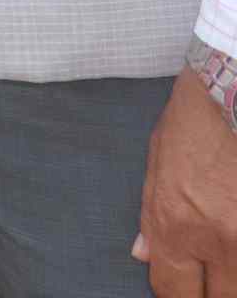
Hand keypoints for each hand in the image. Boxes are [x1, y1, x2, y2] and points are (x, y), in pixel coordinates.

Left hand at [139, 65, 236, 291]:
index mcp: (176, 227)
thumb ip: (151, 219)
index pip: (172, 291)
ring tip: (224, 263)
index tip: (183, 291)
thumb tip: (143, 254)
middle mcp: (217, 240)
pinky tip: (235, 250)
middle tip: (208, 279)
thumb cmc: (192, 127)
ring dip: (233, 279)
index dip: (177, 296)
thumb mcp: (156, 169)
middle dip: (212, 294)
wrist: (232, 93)